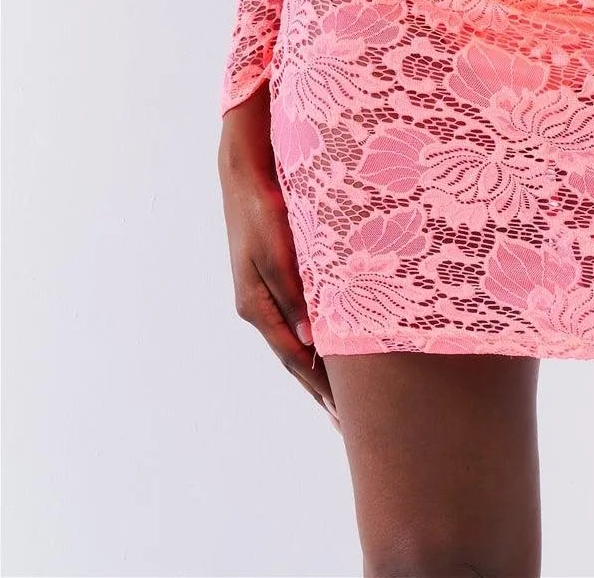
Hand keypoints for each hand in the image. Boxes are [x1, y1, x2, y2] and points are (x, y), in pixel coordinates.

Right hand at [217, 82, 340, 432]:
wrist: (244, 167)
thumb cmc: (262, 205)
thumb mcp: (277, 248)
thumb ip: (294, 293)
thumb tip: (311, 342)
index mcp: (257, 305)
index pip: (296, 359)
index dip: (321, 388)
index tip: (345, 419)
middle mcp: (260, 305)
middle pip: (296, 358)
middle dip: (322, 390)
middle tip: (349, 426)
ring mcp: (266, 291)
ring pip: (299, 340)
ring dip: (321, 367)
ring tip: (345, 399)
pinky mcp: (276, 274)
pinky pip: (300, 318)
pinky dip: (317, 339)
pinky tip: (333, 346)